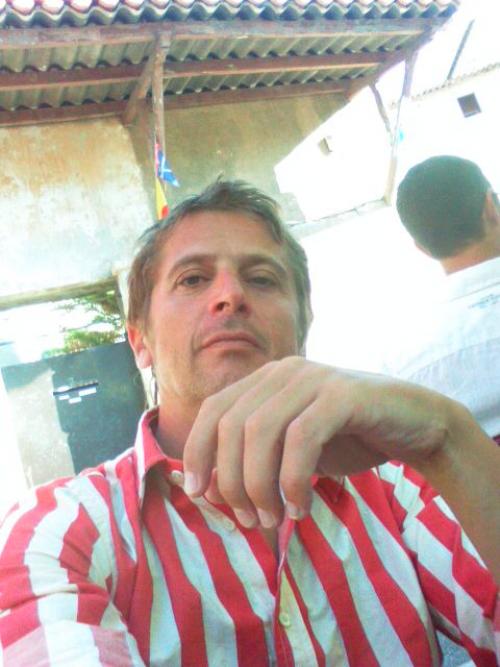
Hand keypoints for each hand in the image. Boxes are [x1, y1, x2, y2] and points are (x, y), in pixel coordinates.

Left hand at [182, 356, 455, 527]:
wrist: (416, 425)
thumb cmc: (349, 439)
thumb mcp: (292, 449)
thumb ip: (254, 459)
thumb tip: (208, 489)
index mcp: (266, 380)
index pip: (213, 409)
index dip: (198, 452)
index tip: (198, 494)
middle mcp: (284, 371)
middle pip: (231, 425)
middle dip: (230, 481)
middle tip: (249, 520)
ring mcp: (313, 379)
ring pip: (260, 431)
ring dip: (259, 485)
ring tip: (273, 519)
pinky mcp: (343, 395)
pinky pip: (301, 439)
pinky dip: (293, 480)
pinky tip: (300, 507)